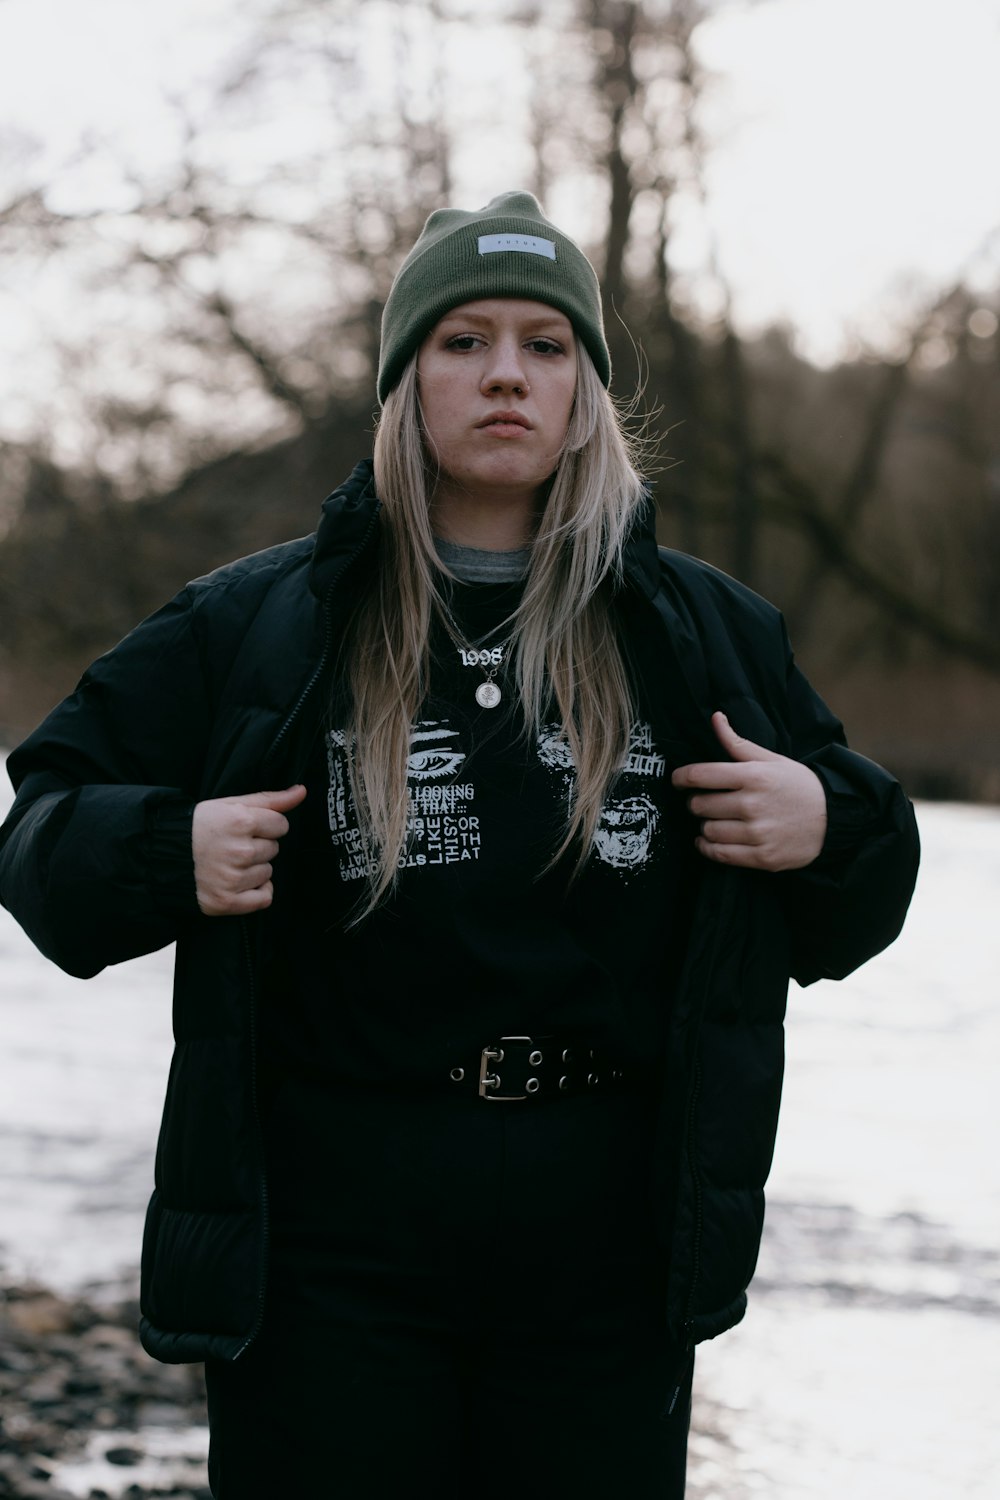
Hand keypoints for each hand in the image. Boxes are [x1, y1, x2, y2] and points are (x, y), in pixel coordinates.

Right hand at [192, 785, 306, 915]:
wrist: (164, 855)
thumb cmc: (199, 827)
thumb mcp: (230, 804)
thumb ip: (270, 799)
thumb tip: (301, 791)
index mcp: (241, 821)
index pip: (281, 825)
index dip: (266, 826)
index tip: (248, 828)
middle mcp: (239, 851)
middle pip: (274, 849)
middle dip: (258, 846)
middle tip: (234, 845)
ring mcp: (233, 878)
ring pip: (268, 872)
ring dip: (254, 869)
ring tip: (230, 863)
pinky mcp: (227, 901)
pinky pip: (264, 898)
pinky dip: (256, 892)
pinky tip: (239, 882)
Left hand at [671, 713, 826, 871]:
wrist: (834, 820)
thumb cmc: (799, 786)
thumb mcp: (772, 760)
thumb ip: (738, 743)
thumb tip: (715, 718)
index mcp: (753, 776)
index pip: (700, 776)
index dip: (680, 778)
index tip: (676, 780)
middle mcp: (752, 804)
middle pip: (699, 805)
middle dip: (696, 803)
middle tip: (704, 802)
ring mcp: (757, 833)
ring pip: (707, 830)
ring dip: (704, 825)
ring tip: (713, 820)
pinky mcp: (761, 857)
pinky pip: (719, 854)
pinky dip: (707, 847)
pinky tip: (710, 840)